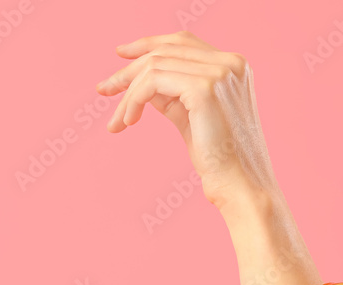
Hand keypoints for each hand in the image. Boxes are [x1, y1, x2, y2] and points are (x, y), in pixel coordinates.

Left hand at [96, 31, 277, 209]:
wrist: (239, 185)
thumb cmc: (218, 159)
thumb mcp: (191, 115)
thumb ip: (172, 93)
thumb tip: (141, 81)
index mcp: (233, 65)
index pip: (182, 41)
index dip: (148, 44)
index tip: (120, 55)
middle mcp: (230, 63)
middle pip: (165, 50)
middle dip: (129, 69)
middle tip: (103, 90)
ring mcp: (219, 73)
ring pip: (155, 66)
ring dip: (129, 93)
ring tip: (118, 121)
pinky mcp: (204, 89)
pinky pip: (153, 82)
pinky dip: (134, 99)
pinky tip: (128, 121)